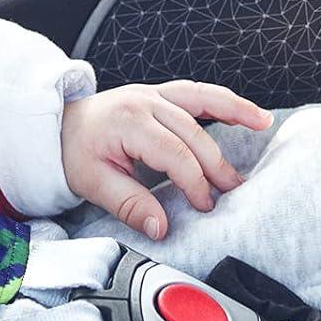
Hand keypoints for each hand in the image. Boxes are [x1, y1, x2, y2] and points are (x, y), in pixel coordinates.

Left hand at [61, 82, 273, 238]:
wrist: (56, 126)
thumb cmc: (73, 152)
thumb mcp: (93, 183)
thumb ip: (129, 205)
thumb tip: (161, 228)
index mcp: (127, 121)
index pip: (173, 153)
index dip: (193, 182)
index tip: (204, 206)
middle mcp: (143, 101)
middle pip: (192, 132)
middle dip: (215, 164)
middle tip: (233, 192)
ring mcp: (152, 93)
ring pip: (201, 100)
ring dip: (235, 110)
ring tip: (265, 123)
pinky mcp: (158, 94)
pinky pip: (196, 92)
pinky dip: (223, 99)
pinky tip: (248, 110)